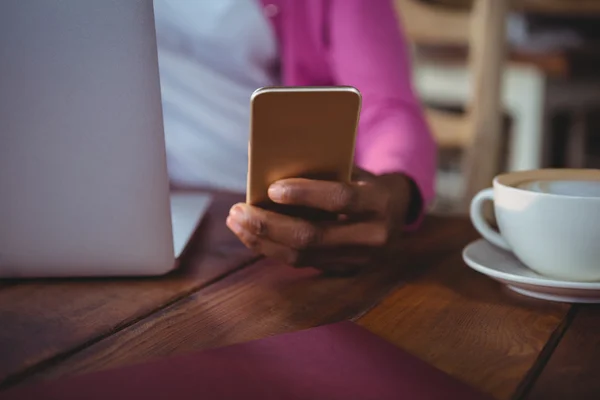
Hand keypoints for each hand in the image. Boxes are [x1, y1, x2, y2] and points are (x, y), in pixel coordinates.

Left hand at [226, 168, 418, 273]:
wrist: (396, 213)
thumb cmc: (364, 182)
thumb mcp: (353, 170)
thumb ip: (323, 170)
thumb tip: (270, 166)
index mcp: (380, 202)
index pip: (341, 200)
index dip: (305, 194)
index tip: (272, 189)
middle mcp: (373, 237)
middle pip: (312, 236)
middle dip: (269, 224)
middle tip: (238, 210)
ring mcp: (359, 259)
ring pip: (302, 256)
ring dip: (262, 240)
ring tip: (237, 222)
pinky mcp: (343, 271)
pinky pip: (300, 264)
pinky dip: (272, 249)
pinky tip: (251, 235)